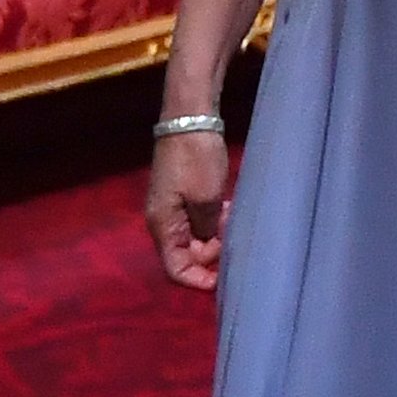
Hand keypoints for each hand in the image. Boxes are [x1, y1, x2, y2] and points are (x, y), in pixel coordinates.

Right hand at [145, 132, 231, 290]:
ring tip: (233, 219)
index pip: (175, 269)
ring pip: (195, 235)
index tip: (223, 279)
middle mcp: (163, 220)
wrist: (190, 117)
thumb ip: (207, 229)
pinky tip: (229, 208)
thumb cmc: (196, 159)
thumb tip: (209, 243)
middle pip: (186, 253)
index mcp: (162, 226)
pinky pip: (197, 217)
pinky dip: (213, 219)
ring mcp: (172, 204)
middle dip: (211, 252)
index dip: (198, 279)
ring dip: (215, 234)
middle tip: (234, 236)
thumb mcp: (207, 199)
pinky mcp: (183, 191)